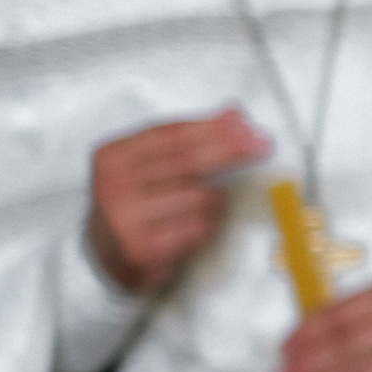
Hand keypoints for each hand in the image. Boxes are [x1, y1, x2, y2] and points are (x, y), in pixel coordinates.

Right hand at [86, 109, 268, 294]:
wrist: (110, 257)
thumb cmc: (137, 203)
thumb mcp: (150, 165)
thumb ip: (187, 139)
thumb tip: (234, 114)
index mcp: (113, 156)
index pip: (171, 134)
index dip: (212, 128)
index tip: (245, 124)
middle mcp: (114, 185)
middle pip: (188, 161)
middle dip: (230, 151)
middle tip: (262, 145)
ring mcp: (126, 219)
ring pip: (200, 197)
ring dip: (216, 200)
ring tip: (203, 208)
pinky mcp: (144, 249)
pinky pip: (199, 229)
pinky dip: (208, 226)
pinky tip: (196, 228)